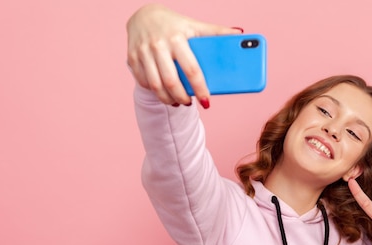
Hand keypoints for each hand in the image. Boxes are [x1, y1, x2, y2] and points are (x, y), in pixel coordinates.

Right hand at [126, 4, 240, 105]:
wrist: (143, 15)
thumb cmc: (174, 24)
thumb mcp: (195, 25)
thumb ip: (216, 32)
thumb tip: (239, 33)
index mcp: (177, 38)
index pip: (192, 69)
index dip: (200, 88)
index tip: (206, 101)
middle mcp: (159, 45)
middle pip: (172, 82)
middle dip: (183, 98)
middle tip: (190, 103)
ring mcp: (143, 52)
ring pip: (156, 86)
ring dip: (168, 99)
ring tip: (178, 101)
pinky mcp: (132, 59)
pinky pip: (145, 83)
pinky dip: (156, 92)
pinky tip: (164, 93)